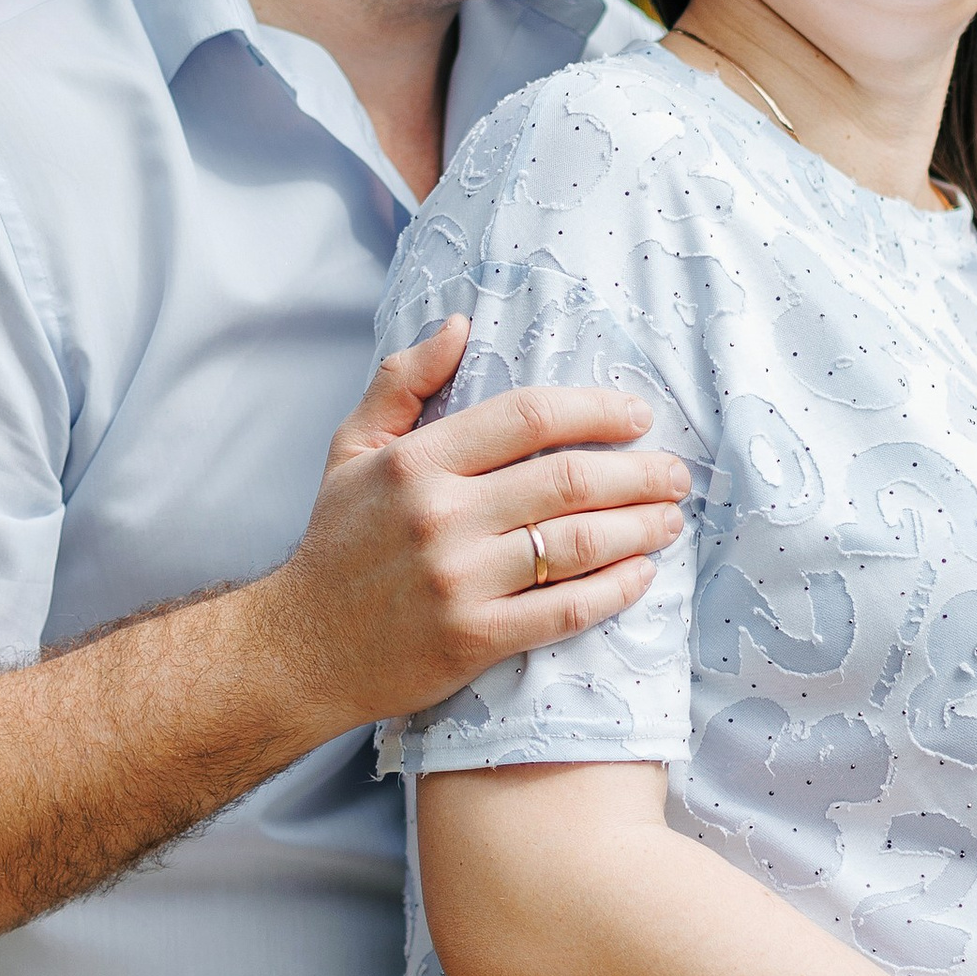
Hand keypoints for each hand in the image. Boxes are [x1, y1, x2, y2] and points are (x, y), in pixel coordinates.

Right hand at [258, 318, 690, 736]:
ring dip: (638, 528)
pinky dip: (613, 590)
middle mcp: (441, 517)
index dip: (595, 409)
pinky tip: (641, 575)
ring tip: (669, 519)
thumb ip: (402, 381)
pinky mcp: (475, 639)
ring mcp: (460, 582)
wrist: (300, 650)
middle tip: (675, 472)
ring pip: (576, 543)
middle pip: (568, 479)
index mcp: (416, 462)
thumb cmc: (336, 543)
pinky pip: (564, 610)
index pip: (528, 417)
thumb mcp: (351, 448)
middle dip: (638, 472)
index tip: (637, 414)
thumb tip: (459, 325)